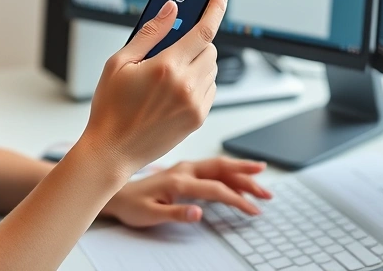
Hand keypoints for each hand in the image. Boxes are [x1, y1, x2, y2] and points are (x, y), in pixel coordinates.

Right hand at [81, 0, 228, 177]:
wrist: (113, 151)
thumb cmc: (110, 108)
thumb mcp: (119, 63)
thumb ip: (149, 33)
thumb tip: (170, 10)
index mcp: (167, 67)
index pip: (203, 30)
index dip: (216, 7)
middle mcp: (186, 86)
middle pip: (210, 48)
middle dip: (196, 42)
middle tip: (172, 49)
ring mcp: (195, 104)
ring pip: (212, 69)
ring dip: (197, 63)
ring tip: (168, 75)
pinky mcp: (198, 119)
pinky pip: (210, 89)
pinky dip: (199, 83)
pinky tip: (174, 91)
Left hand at [103, 158, 271, 227]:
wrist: (115, 193)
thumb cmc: (131, 206)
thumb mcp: (150, 215)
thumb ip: (175, 214)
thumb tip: (199, 213)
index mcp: (178, 180)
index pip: (215, 188)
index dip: (237, 199)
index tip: (253, 209)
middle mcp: (184, 169)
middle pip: (222, 170)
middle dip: (247, 178)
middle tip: (267, 190)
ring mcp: (185, 169)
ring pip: (219, 167)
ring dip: (241, 175)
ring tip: (262, 184)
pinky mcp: (185, 172)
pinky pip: (212, 170)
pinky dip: (230, 175)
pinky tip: (240, 182)